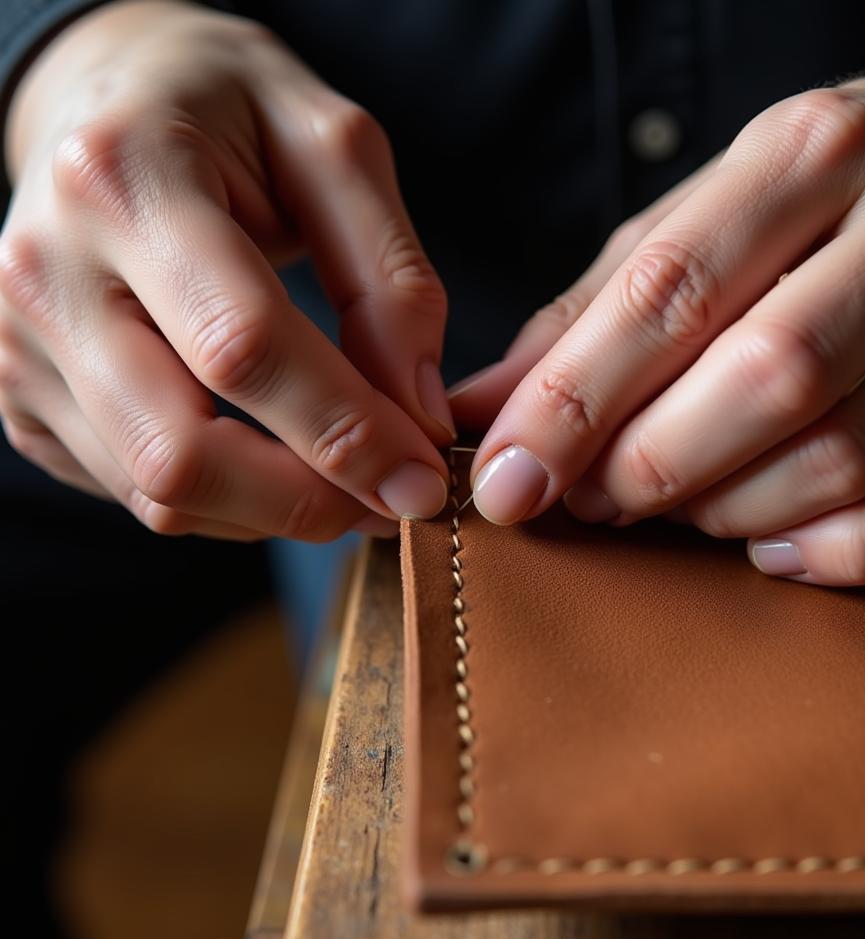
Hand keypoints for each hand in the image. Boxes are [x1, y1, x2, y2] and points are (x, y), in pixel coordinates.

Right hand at [0, 0, 454, 540]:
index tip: (425, 479)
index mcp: (123, 182)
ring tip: (348, 481)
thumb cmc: (229, 115)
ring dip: (275, 512)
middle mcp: (46, 273)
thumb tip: (419, 417)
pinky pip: (138, 495)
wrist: (106, 101)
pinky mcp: (24, 399)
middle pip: (181, 452)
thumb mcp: (334, 150)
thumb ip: (390, 281)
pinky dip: (229, 503)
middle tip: (392, 501)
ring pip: (158, 494)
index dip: (347, 434)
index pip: (243, 346)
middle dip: (309, 502)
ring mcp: (20, 347)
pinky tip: (274, 460)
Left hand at [452, 51, 864, 584]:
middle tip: (595, 498)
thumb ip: (592, 312)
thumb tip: (482, 408)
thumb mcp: (700, 212)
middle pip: (765, 380)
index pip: (670, 293)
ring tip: (678, 507)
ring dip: (730, 510)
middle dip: (652, 465)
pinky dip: (838, 551)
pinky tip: (772, 548)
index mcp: (812, 153)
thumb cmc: (817, 196)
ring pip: (844, 455)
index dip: (574, 402)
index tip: (509, 479)